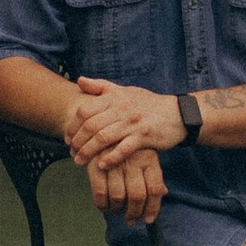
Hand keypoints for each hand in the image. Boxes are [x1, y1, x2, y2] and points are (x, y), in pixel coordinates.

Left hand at [65, 78, 178, 224]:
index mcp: (114, 98)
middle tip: (71, 152)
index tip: (67, 137)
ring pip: (103, 138)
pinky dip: (111, 158)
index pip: (85, 111)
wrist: (178, 113)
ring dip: (88, 151)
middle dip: (77, 141)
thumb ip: (101, 87)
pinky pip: (124, 149)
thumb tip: (79, 80)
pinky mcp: (144, 136)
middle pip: (91, 126)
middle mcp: (122, 109)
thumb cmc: (147, 103)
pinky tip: (102, 165)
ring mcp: (133, 123)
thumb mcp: (125, 91)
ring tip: (79, 161)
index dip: (73, 125)